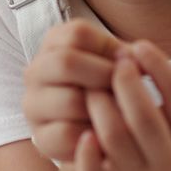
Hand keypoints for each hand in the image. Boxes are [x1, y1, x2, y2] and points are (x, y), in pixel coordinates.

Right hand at [21, 19, 122, 162]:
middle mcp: (36, 70)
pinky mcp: (40, 136)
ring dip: (103, 108)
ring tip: (120, 112)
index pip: (78, 33)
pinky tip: (107, 132)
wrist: (92, 129)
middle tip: (124, 90)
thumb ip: (128, 58)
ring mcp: (33, 104)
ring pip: (70, 100)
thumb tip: (136, 61)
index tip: (125, 63)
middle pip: (66, 62)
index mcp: (54, 44)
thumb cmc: (107, 88)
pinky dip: (94, 134)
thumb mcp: (116, 65)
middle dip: (104, 76)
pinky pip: (68, 133)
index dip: (110, 48)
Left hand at [74, 42, 170, 170]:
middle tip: (113, 65)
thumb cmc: (157, 147)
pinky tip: (83, 131)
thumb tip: (142, 51)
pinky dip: (85, 151)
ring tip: (92, 90)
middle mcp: (170, 166)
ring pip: (114, 138)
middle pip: (145, 117)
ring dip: (100, 106)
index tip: (137, 46)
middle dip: (125, 83)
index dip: (158, 65)